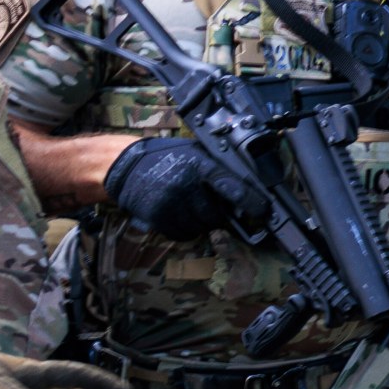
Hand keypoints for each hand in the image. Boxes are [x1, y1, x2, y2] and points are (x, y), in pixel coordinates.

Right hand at [101, 137, 262, 238]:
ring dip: (200, 222)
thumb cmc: (167, 158)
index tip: (263, 212)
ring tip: (188, 205)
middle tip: (207, 203)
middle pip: (218, 215)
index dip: (253, 203)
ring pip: (202, 228)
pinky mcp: (158, 218)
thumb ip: (219, 170)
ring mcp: (171, 203)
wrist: (125, 166)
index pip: (235, 188)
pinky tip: (176, 213)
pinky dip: (185, 229)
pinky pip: (184, 235)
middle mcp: (186, 185)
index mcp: (201, 165)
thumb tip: (250, 191)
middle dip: (218, 213)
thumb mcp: (196, 153)